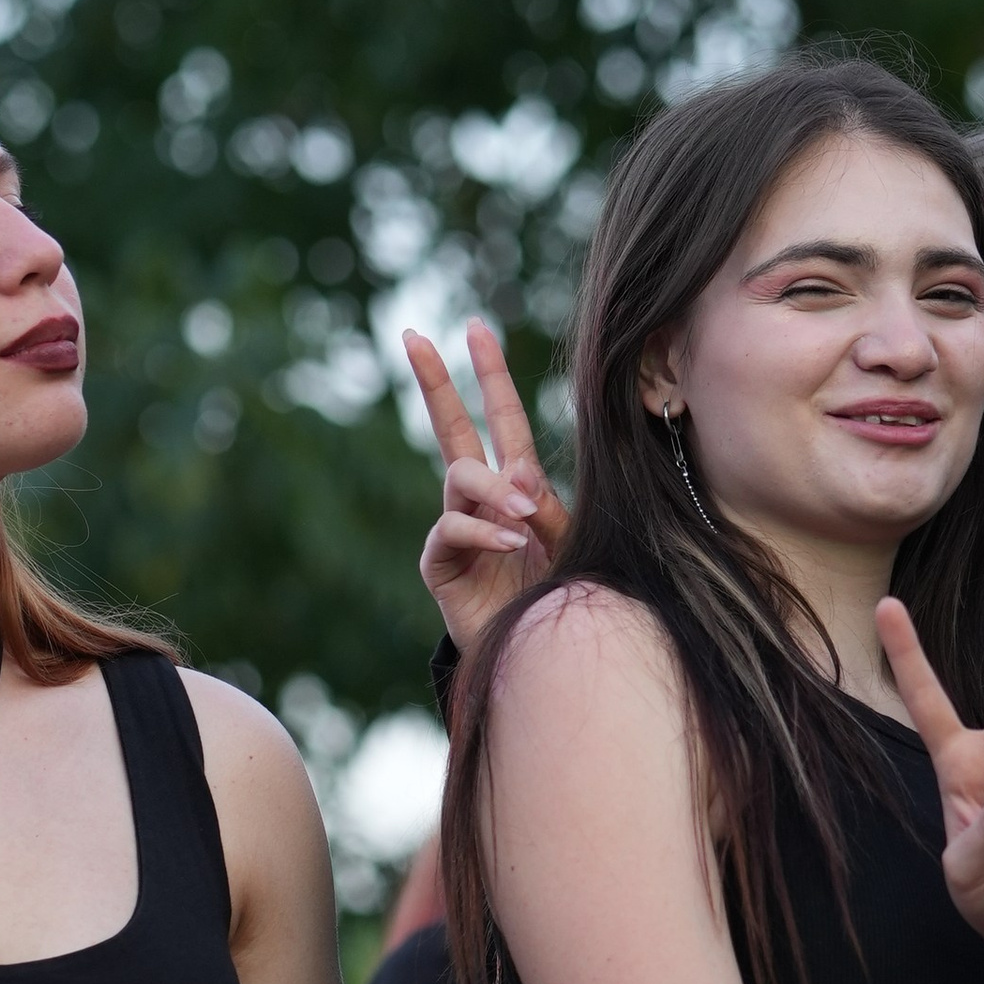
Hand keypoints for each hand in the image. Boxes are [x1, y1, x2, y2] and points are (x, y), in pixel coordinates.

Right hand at [407, 321, 571, 657]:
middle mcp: (479, 499)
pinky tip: (513, 541)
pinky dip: (485, 530)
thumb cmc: (562, 595)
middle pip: (451, 428)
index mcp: (515, 485)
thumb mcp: (570, 542)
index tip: (476, 327)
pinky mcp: (441, 563)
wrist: (538, 656)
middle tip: (413, 337)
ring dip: (495, 489)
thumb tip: (521, 478)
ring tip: (526, 515)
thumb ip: (549, 505)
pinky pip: (452, 528)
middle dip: (435, 381)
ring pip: (459, 477)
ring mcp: (456, 528)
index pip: (499, 418)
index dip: (490, 374)